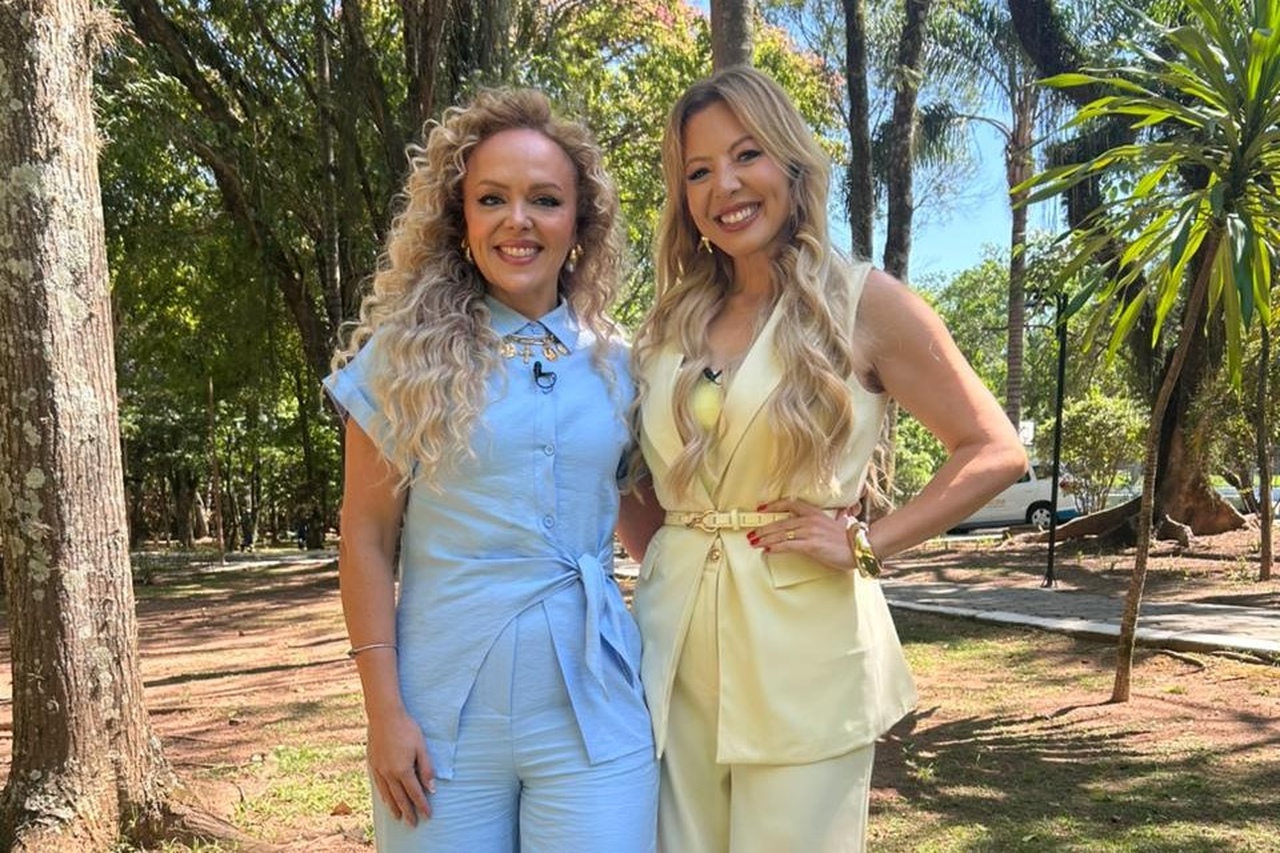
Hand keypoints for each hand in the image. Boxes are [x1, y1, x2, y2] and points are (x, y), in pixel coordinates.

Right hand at [366, 707, 435, 824]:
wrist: (384, 716)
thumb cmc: (406, 728)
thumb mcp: (421, 747)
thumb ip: (426, 768)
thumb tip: (432, 788)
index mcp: (403, 770)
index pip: (415, 793)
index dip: (422, 805)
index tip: (427, 815)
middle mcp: (389, 773)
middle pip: (400, 798)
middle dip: (408, 812)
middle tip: (413, 823)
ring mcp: (379, 770)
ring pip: (387, 794)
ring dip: (394, 807)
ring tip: (398, 817)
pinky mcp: (373, 764)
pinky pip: (378, 786)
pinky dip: (384, 796)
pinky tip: (386, 799)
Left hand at [749, 498, 856, 571]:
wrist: (860, 549)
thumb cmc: (849, 541)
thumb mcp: (836, 525)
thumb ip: (827, 521)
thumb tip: (826, 522)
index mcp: (815, 513)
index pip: (790, 504)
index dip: (774, 506)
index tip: (762, 509)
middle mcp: (810, 520)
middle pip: (780, 522)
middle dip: (763, 528)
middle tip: (752, 532)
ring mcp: (810, 532)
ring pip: (781, 533)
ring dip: (765, 538)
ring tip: (754, 542)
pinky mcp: (811, 545)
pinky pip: (788, 545)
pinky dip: (775, 547)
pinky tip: (767, 550)